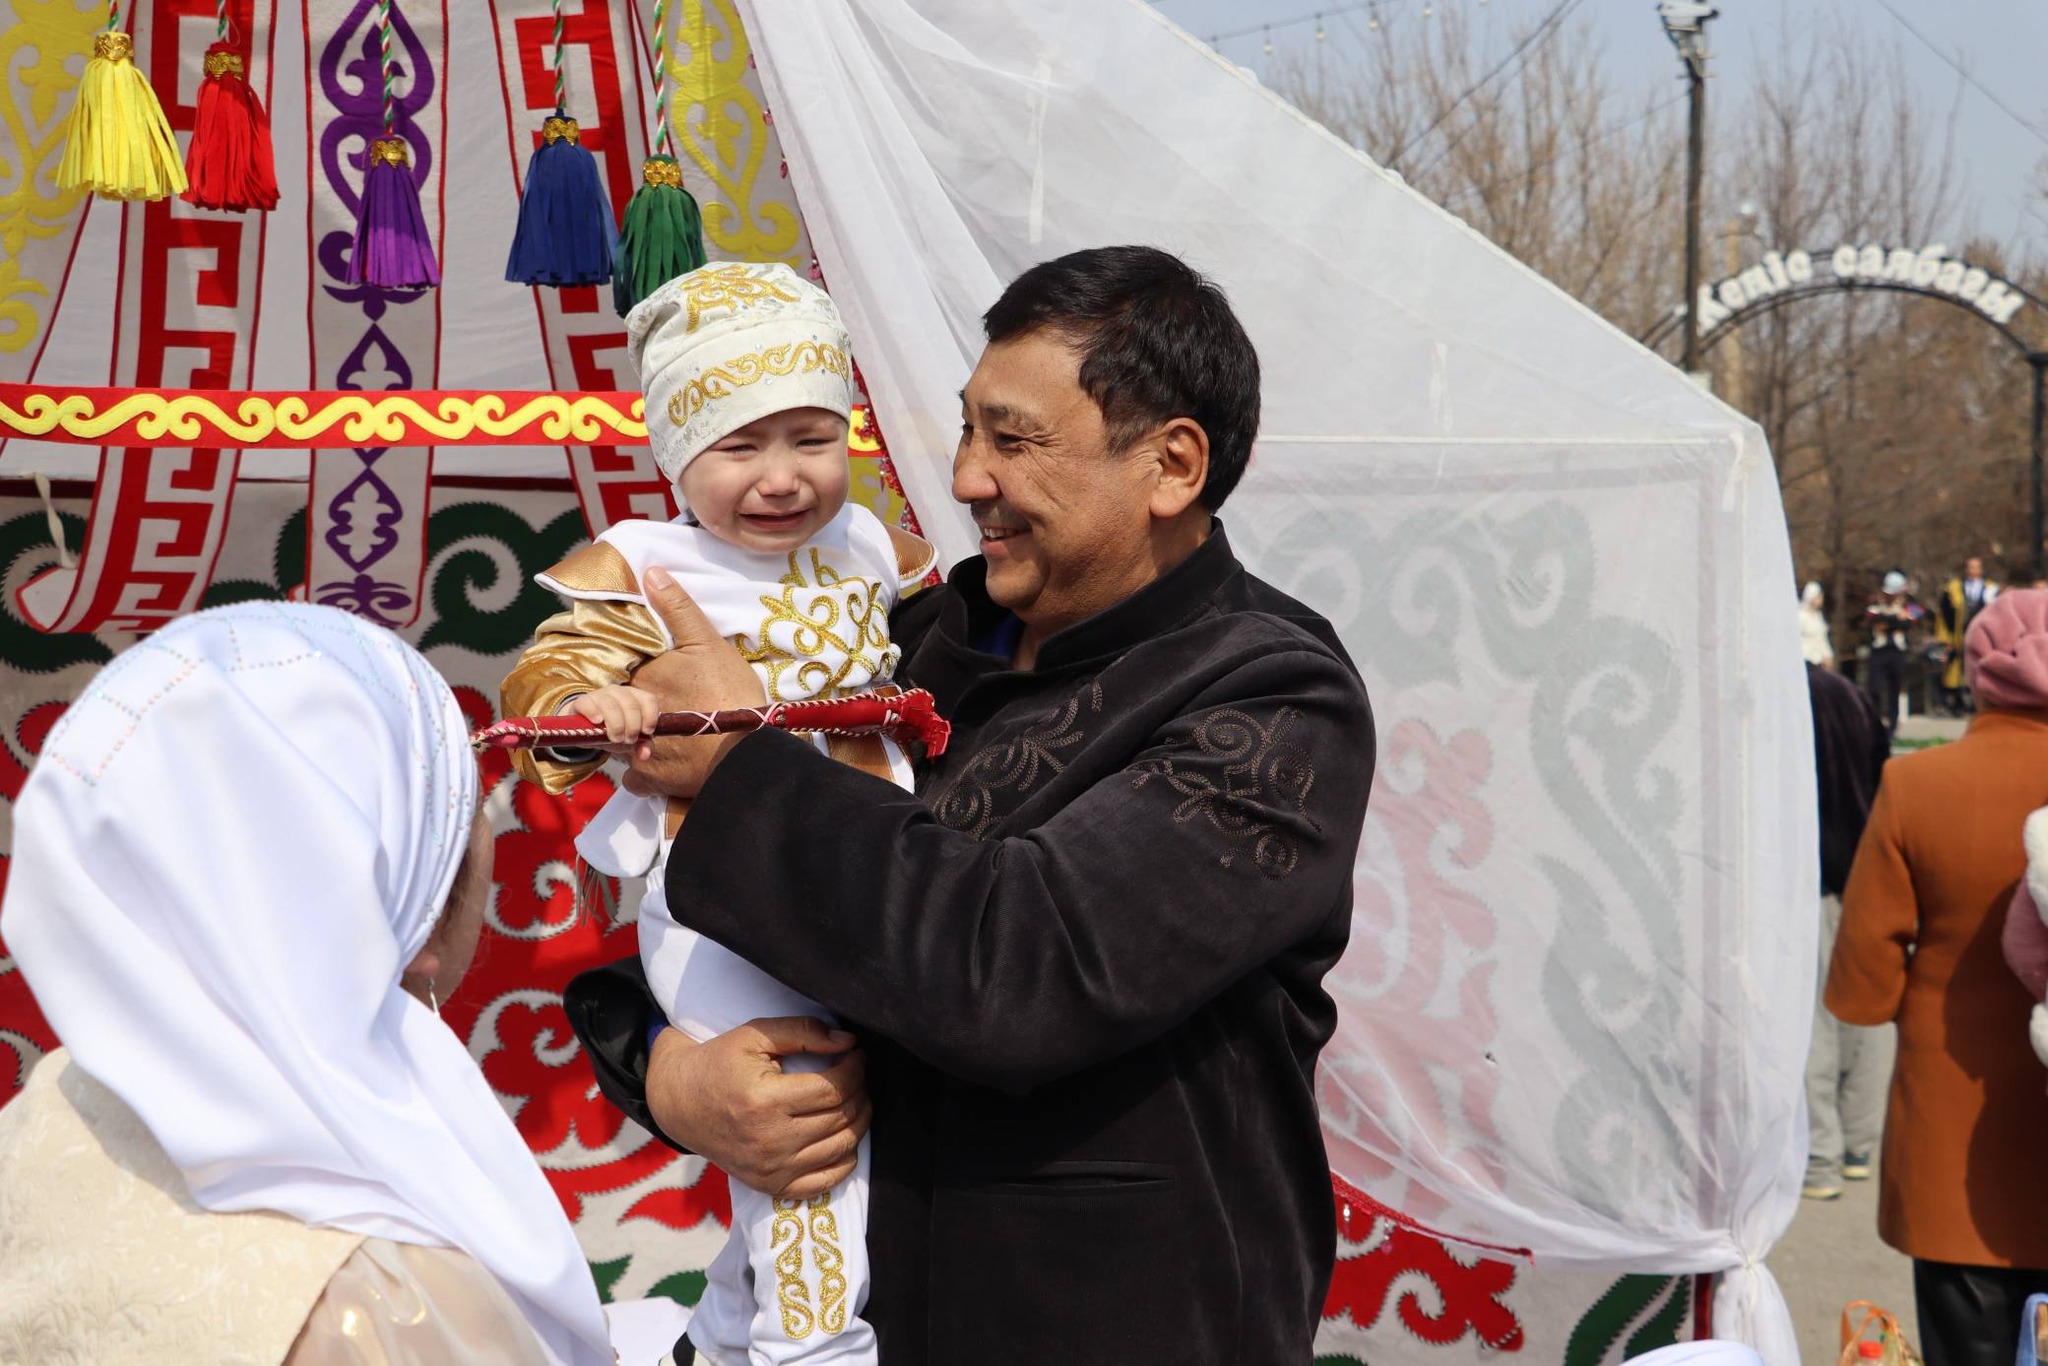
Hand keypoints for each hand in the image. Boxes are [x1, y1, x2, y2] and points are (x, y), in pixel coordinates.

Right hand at [566, 684, 663, 754]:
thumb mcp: (630, 739)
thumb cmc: (613, 730)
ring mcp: (600, 695)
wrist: (586, 730)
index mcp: (635, 697)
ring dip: (616, 725)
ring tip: (615, 738)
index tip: (646, 732)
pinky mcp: (583, 701)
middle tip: (628, 740)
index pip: (649, 700)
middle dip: (632, 726)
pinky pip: (589, 703)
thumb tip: (645, 755)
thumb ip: (642, 745)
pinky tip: (598, 722)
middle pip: (631, 705)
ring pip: (611, 705)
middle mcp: (619, 692)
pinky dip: (594, 713)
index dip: (650, 716)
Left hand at [621, 566, 768, 799]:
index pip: (618, 673)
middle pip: (615, 709)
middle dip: (628, 708)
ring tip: (660, 733)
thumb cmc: (729, 694)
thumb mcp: (709, 643)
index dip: (633, 675)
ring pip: (619, 742)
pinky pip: (634, 777)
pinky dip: (643, 772)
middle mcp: (629, 715)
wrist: (746, 751)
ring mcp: (637, 751)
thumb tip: (651, 573)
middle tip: (658, 707)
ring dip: (632, 738)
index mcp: (640, 679)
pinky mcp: (652, 780)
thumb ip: (678, 608)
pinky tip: (661, 762)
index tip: (652, 678)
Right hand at [647, 1017, 869, 1197]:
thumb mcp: (755, 1035)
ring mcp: (771, 1169)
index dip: (855, 1069)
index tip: (857, 1054)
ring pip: (841, 1148)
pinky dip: (845, 1159)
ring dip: (859, 1120)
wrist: (680, 1103)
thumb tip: (849, 1041)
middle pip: (841, 1118)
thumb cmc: (719, 1063)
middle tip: (856, 1073)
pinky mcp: (771, 1186)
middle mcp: (769, 1142)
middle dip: (860, 1090)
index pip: (834, 1090)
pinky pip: (826, 1182)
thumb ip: (803, 1032)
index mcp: (764, 1102)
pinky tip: (844, 1134)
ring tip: (855, 1098)